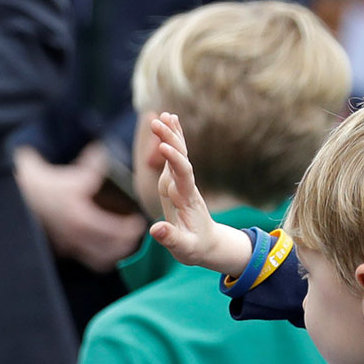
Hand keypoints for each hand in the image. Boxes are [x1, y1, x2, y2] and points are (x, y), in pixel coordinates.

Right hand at [14, 143, 145, 270]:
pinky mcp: (62, 250)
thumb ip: (93, 164)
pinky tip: (104, 246)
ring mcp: (67, 245)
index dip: (129, 230)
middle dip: (126, 245)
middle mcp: (74, 236)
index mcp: (80, 218)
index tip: (137, 223)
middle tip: (134, 235)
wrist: (21, 196)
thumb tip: (105, 150)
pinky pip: (85, 259)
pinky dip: (99, 256)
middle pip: (109, 252)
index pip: (113, 232)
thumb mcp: (74, 174)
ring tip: (124, 244)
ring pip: (98, 261)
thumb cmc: (50, 184)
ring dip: (114, 254)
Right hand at [143, 114, 252, 276]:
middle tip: (159, 120)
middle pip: (180, 158)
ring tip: (164, 114)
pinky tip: (170, 122)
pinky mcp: (176, 181)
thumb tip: (155, 229)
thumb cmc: (195, 248)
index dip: (175, 160)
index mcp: (186, 199)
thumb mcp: (184, 248)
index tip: (164, 146)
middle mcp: (185, 186)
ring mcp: (181, 182)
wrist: (209, 244)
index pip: (183, 174)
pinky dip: (173, 139)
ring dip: (172, 134)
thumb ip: (171, 238)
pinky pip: (175, 157)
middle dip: (170, 139)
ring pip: (179, 154)